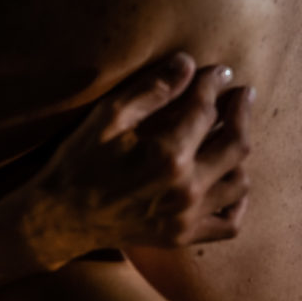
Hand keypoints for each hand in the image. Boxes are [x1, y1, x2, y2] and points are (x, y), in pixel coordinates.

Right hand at [14, 53, 251, 267]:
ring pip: (239, 182)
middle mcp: (186, 188)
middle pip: (235, 144)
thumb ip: (151, 90)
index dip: (213, 84)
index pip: (205, 110)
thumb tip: (188, 64)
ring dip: (241, 154)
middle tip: (243, 93)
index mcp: (167, 155)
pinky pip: (230, 223)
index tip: (219, 70)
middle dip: (242, 112)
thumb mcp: (108, 117)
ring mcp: (187, 217)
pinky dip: (237, 202)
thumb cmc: (78, 162)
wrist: (58, 218)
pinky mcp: (182, 236)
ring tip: (233, 134)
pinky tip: (229, 181)